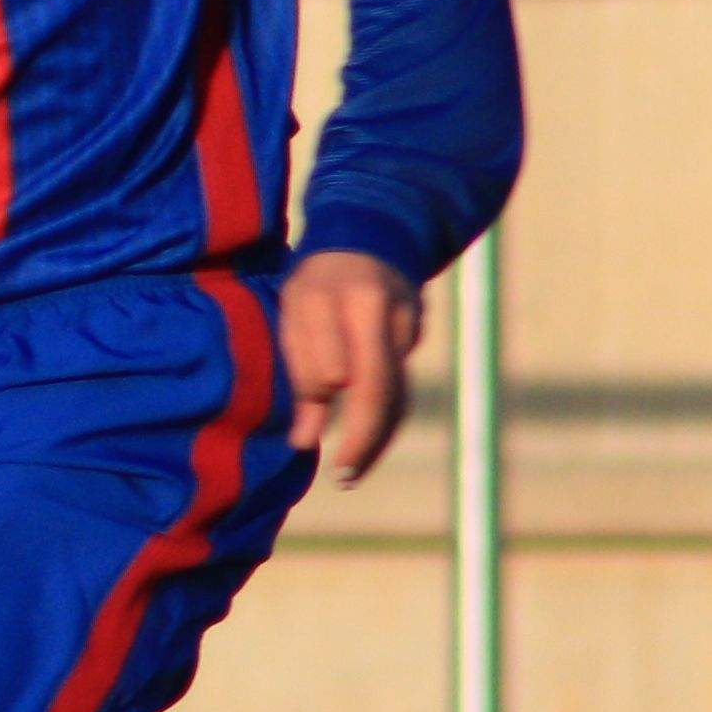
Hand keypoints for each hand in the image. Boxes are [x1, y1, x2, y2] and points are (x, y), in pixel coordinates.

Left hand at [280, 247, 424, 482]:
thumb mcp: (294, 315)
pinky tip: (369, 442)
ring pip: (398, 391)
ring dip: (379, 437)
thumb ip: (300, 374)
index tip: (304, 433)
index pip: (331, 368)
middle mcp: (375, 308)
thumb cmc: (316, 284)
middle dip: (363, 438)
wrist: (371, 235)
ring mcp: (404, 319)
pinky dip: (386, 416)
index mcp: (329, 297)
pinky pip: (402, 384)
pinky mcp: (417, 332)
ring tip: (353, 471)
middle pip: (377, 386)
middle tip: (344, 476)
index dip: (319, 397)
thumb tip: (303, 442)